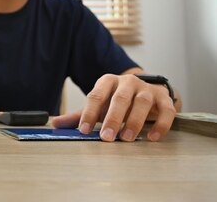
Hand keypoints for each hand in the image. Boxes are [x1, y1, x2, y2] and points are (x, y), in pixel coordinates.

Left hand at [52, 74, 177, 141]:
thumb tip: (55, 123)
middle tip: (106, 138)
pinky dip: (160, 124)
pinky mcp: (164, 98)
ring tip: (126, 139)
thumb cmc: (117, 101)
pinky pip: (165, 110)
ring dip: (134, 121)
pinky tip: (152, 138)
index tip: (83, 130)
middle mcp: (127, 82)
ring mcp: (147, 89)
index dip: (89, 113)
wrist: (147, 91)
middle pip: (119, 98)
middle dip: (112, 119)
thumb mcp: (99, 106)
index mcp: (107, 81)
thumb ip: (79, 115)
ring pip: (142, 102)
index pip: (96, 95)